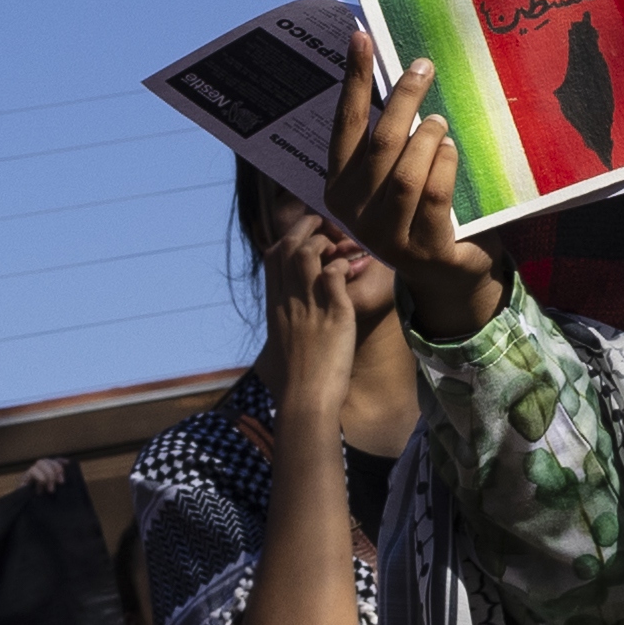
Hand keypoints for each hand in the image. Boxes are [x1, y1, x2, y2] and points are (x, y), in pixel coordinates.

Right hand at [257, 211, 370, 406]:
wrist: (305, 399)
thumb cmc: (294, 382)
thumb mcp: (279, 348)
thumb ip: (281, 331)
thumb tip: (280, 333)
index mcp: (275, 307)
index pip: (272, 257)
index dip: (287, 239)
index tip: (302, 236)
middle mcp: (288, 301)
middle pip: (287, 247)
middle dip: (305, 228)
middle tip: (323, 225)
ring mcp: (309, 305)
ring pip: (308, 253)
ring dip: (324, 243)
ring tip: (338, 247)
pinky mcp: (335, 313)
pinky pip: (335, 273)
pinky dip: (344, 265)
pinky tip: (351, 272)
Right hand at [325, 57, 507, 342]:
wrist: (450, 273)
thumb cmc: (423, 210)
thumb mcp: (395, 175)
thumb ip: (389, 139)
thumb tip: (399, 72)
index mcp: (340, 188)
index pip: (345, 125)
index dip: (355, 80)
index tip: (362, 37)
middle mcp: (355, 214)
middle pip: (380, 143)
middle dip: (404, 98)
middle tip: (425, 67)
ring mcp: (387, 237)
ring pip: (407, 171)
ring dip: (429, 137)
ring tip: (441, 122)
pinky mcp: (423, 250)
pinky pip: (435, 195)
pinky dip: (446, 166)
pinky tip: (452, 151)